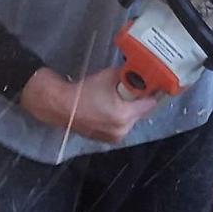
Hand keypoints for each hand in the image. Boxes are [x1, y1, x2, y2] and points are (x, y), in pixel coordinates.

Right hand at [20, 67, 158, 143]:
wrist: (58, 105)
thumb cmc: (83, 91)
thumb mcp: (109, 77)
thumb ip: (127, 76)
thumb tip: (138, 72)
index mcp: (124, 116)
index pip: (150, 104)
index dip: (152, 93)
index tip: (153, 86)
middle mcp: (122, 130)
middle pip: (140, 113)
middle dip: (137, 101)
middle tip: (131, 90)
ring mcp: (113, 137)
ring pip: (130, 120)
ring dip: (128, 110)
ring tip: (116, 98)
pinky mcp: (105, 139)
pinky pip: (119, 126)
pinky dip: (117, 117)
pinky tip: (108, 107)